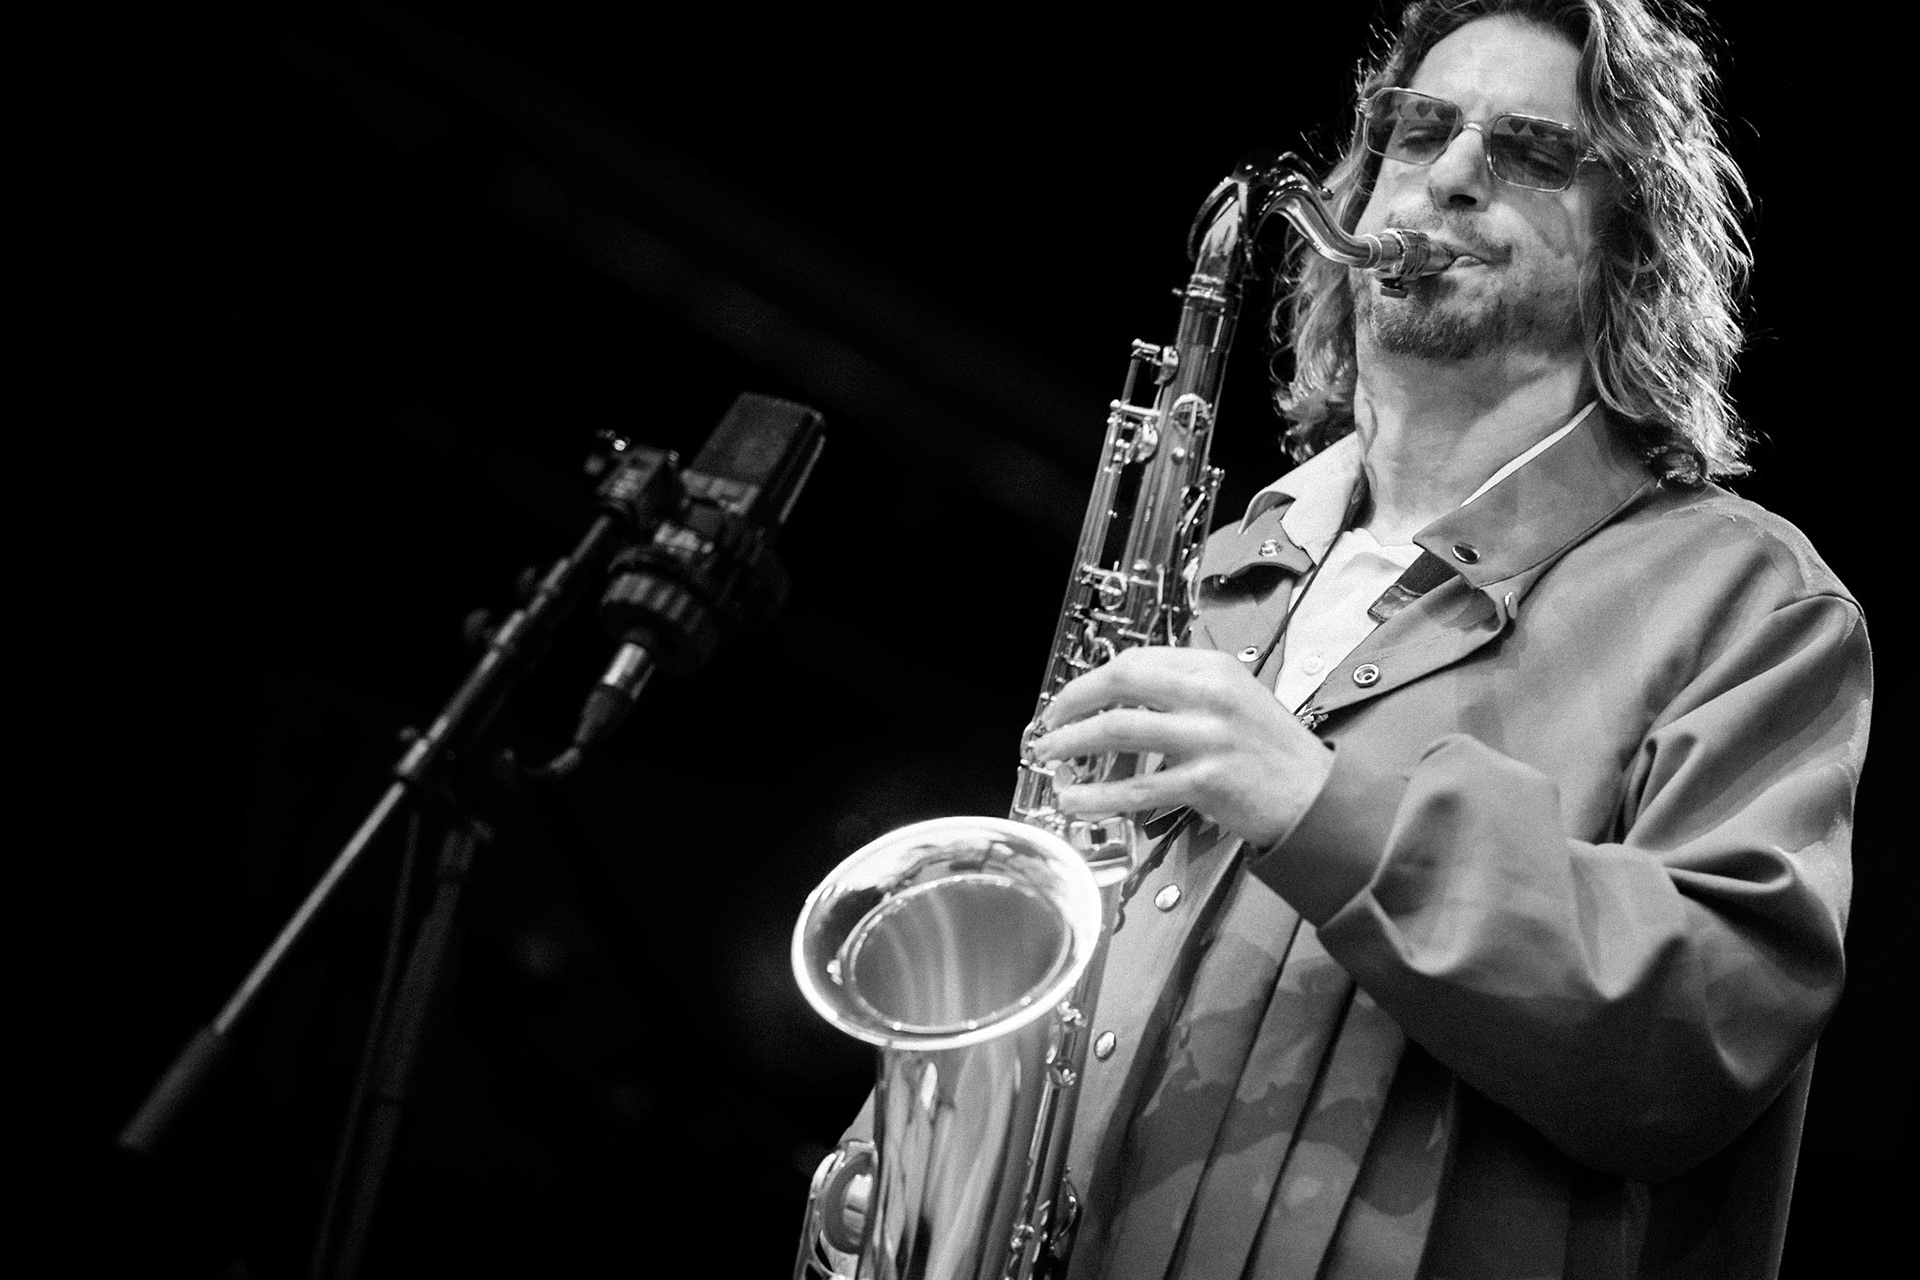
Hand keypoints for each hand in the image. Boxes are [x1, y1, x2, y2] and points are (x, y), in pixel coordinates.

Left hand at [1028, 646, 1334, 849]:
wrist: (1318, 798)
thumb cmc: (1276, 753)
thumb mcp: (1237, 700)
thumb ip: (1187, 692)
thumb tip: (1126, 696)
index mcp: (1214, 669)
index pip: (1138, 660)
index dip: (1094, 678)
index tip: (1073, 696)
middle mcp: (1209, 696)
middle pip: (1121, 681)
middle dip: (1074, 700)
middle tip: (1050, 720)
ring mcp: (1206, 738)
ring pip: (1119, 730)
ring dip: (1074, 742)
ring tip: (1049, 755)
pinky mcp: (1205, 782)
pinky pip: (1136, 788)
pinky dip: (1098, 795)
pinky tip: (1075, 800)